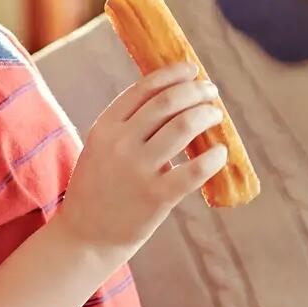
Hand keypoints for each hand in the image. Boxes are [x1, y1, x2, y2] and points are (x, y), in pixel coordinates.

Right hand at [55, 65, 227, 259]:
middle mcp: (120, 144)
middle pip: (168, 102)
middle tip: (211, 92)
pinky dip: (213, 157)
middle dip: (196, 90)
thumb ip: (129, 125)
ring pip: (183, 126)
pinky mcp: (156, 197)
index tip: (192, 69)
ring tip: (216, 115)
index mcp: (105, 127)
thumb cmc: (100, 188)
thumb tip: (175, 97)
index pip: (144, 88)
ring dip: (206, 114)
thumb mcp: (102, 148)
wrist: (86, 237)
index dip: (173, 74)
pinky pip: (194, 170)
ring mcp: (138, 170)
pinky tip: (221, 152)